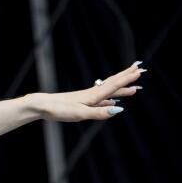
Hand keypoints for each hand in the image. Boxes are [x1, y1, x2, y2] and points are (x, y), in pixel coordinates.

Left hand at [31, 61, 145, 121]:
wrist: (41, 106)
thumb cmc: (59, 110)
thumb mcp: (80, 113)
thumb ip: (99, 113)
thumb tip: (119, 110)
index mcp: (93, 96)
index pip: (114, 85)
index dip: (127, 79)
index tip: (139, 71)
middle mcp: (92, 94)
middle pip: (113, 84)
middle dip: (126, 77)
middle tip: (140, 69)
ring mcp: (87, 99)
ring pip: (108, 92)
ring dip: (121, 89)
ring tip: (133, 88)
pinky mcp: (81, 104)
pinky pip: (101, 101)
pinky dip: (110, 100)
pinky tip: (113, 104)